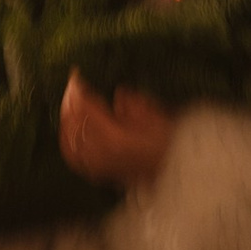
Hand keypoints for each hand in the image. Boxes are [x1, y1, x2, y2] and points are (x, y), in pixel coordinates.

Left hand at [58, 74, 175, 184]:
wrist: (183, 175)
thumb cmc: (176, 145)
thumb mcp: (158, 117)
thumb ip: (134, 104)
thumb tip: (118, 95)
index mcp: (115, 138)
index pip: (85, 108)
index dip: (78, 89)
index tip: (76, 74)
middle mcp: (101, 154)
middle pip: (73, 123)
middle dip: (69, 101)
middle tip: (73, 85)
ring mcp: (98, 167)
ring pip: (70, 141)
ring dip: (67, 120)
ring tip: (70, 104)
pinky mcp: (100, 175)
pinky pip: (75, 158)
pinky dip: (68, 141)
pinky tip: (71, 132)